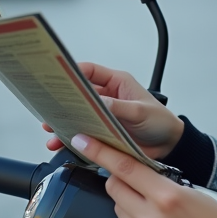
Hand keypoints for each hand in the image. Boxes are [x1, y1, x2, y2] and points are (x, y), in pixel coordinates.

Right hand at [43, 62, 183, 158]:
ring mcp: (103, 115)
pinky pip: (82, 133)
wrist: (168, 146)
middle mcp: (108, 97)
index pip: (90, 71)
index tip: (57, 76)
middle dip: (62, 100)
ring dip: (63, 122)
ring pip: (77, 115)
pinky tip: (61, 144)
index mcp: (117, 83)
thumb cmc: (160, 122)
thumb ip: (119, 107)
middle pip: (78, 94)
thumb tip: (98, 102)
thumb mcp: (140, 111)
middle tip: (48, 107)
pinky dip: (70, 139)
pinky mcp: (102, 133)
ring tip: (51, 129)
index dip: (73, 71)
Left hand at [70, 132, 216, 217]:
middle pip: (115, 189)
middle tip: (139, 186)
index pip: (124, 167)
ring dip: (131, 208)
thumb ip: (160, 183)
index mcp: (167, 196)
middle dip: (121, 182)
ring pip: (120, 212)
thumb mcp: (193, 192)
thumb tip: (133, 175)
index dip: (100, 151)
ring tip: (158, 217)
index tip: (84, 140)